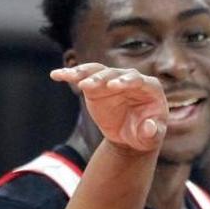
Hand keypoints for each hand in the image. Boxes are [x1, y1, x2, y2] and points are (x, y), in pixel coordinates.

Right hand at [51, 63, 167, 152]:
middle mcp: (130, 79)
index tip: (113, 86)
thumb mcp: (151, 137)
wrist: (128, 136)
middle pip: (114, 73)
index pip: (138, 80)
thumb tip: (149, 128)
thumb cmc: (144, 135)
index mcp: (149, 88)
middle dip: (102, 78)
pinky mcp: (96, 86)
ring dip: (84, 73)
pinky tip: (56, 75)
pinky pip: (82, 77)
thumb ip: (152, 133)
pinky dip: (70, 75)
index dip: (126, 81)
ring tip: (71, 77)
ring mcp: (111, 80)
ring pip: (97, 71)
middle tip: (88, 86)